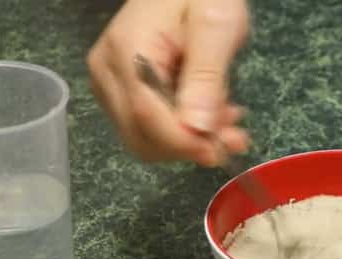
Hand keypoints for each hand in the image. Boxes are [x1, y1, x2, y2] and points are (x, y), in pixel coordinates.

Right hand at [87, 0, 250, 164]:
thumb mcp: (216, 25)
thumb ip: (206, 76)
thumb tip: (197, 128)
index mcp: (126, 51)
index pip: (146, 116)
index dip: (184, 143)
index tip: (221, 150)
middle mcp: (107, 73)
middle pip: (141, 136)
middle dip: (190, 146)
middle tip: (235, 135)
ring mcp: (110, 84)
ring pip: (146, 139)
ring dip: (190, 141)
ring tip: (228, 119)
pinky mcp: (120, 91)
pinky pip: (149, 128)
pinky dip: (183, 132)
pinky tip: (211, 114)